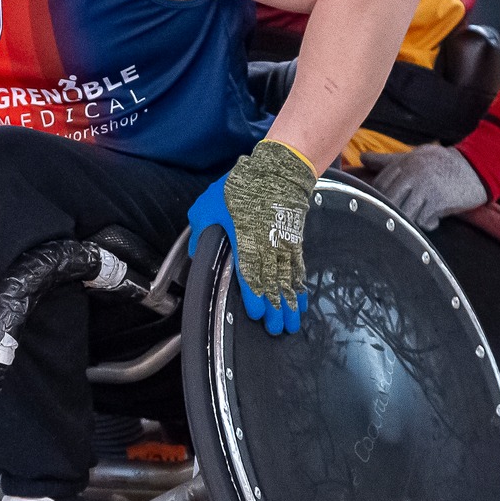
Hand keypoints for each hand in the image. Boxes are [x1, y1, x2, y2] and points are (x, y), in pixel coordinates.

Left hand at [187, 138, 316, 335]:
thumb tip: (198, 257)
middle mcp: (267, 247)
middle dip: (275, 308)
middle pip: (272, 283)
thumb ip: (201, 235)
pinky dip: (299, 287)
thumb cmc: (241, 189)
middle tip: (277, 329)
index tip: (256, 313)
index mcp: (245, 241)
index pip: (250, 274)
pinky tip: (301, 301)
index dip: (254, 296)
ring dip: (288, 303)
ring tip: (291, 323)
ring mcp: (282, 245)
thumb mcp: (208, 207)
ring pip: (287, 280)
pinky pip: (297, 269)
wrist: (277, 170)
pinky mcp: (294, 241)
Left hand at [360, 144, 487, 228]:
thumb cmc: (443, 162)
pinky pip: (422, 220)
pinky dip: (427, 223)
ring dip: (410, 220)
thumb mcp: (415, 156)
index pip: (380, 185)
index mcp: (404, 163)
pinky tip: (434, 219)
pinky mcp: (437, 200)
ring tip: (420, 217)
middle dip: (391, 212)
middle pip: (388, 200)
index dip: (380, 198)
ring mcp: (424, 187)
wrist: (477, 167)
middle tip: (398, 220)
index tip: (386, 207)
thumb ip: (388, 161)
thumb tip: (362, 157)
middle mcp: (412, 174)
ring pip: (404, 213)